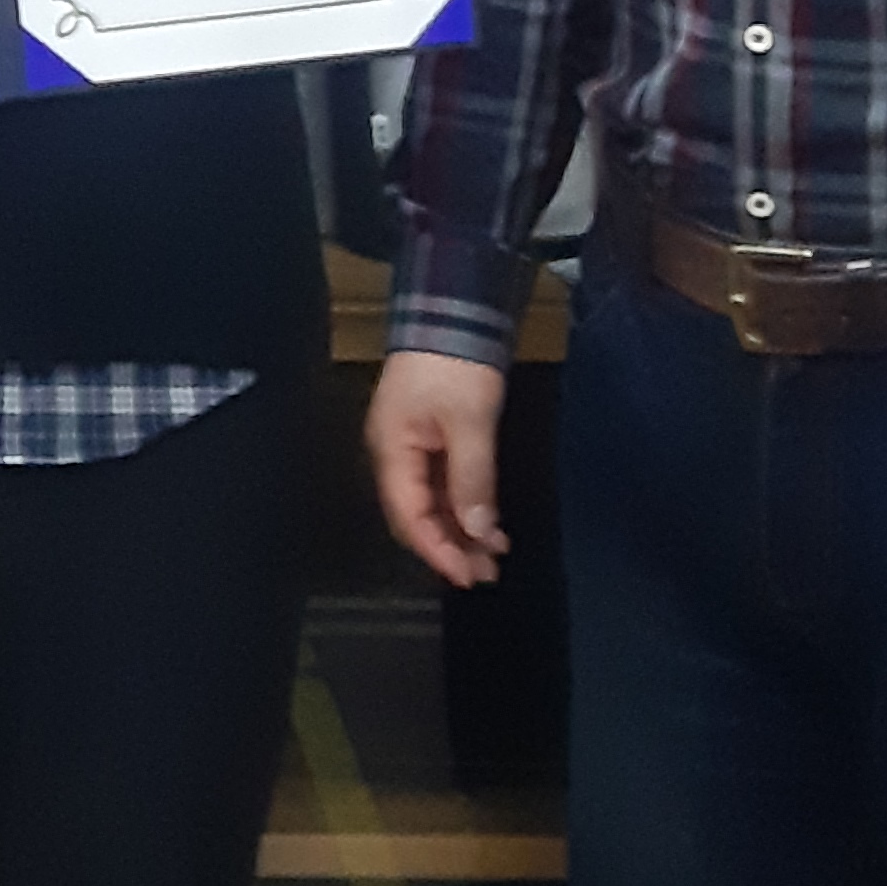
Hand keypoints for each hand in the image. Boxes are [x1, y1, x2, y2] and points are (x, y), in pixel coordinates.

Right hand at [367, 352, 511, 587]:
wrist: (455, 309)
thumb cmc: (456, 365)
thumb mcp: (470, 423)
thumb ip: (473, 480)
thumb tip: (480, 532)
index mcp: (392, 451)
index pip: (409, 517)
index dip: (438, 550)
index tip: (469, 576)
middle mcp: (394, 454)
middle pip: (417, 515)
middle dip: (451, 546)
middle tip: (488, 573)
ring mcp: (411, 445)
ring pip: (431, 502)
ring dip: (460, 529)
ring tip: (494, 554)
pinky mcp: (430, 436)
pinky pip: (442, 484)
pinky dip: (464, 505)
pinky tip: (488, 522)